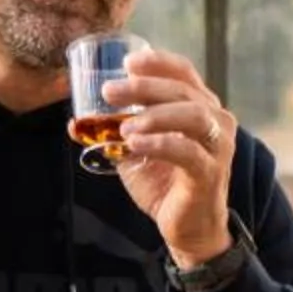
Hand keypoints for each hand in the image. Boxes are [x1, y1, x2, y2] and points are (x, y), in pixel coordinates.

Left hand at [97, 47, 234, 267]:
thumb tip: (75, 122)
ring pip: (191, 115)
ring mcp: (217, 146)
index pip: (183, 73)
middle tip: (110, 91)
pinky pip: (187, 151)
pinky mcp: (210, 172)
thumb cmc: (165, 185)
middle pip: (182, 91)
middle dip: (143, 87)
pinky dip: (159, 144)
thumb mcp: (136, 153)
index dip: (157, 63)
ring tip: (125, 125)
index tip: (127, 62)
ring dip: (154, 114)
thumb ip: (115, 133)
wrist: (188, 229)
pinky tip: (135, 144)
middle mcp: (216, 121)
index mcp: (200, 108)